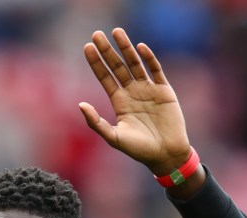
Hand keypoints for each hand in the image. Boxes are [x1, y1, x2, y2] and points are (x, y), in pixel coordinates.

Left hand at [80, 28, 191, 176]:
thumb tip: (80, 105)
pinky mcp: (164, 90)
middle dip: (107, 51)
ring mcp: (148, 90)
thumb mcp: (114, 138)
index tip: (87, 47)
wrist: (166, 155)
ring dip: (126, 48)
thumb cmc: (139, 150)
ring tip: (116, 32)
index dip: (96, 63)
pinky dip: (148, 58)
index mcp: (119, 102)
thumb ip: (96, 123)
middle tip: (97, 34)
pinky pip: (155, 70)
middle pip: (117, 67)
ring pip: (135, 64)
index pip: (105, 77)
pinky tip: (139, 47)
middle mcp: (132, 92)